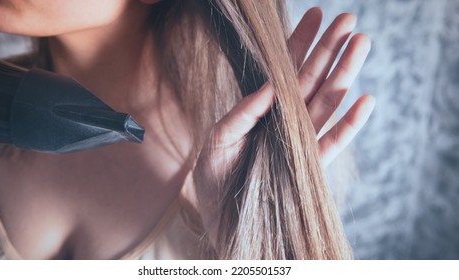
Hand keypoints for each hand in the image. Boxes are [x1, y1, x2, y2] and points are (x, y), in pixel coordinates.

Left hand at [186, 7, 374, 240]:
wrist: (222, 223)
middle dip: (329, 49)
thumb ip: (241, 115)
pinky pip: (333, 143)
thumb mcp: (216, 142)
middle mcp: (283, 122)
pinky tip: (364, 100)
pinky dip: (349, 124)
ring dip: (345, 75)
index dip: (299, 42)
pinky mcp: (310, 168)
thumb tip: (270, 86)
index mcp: (260, 111)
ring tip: (361, 44)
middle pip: (311, 80)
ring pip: (327, 103)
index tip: (316, 14)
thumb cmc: (213, 180)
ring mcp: (300, 144)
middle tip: (349, 19)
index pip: (283, 70)